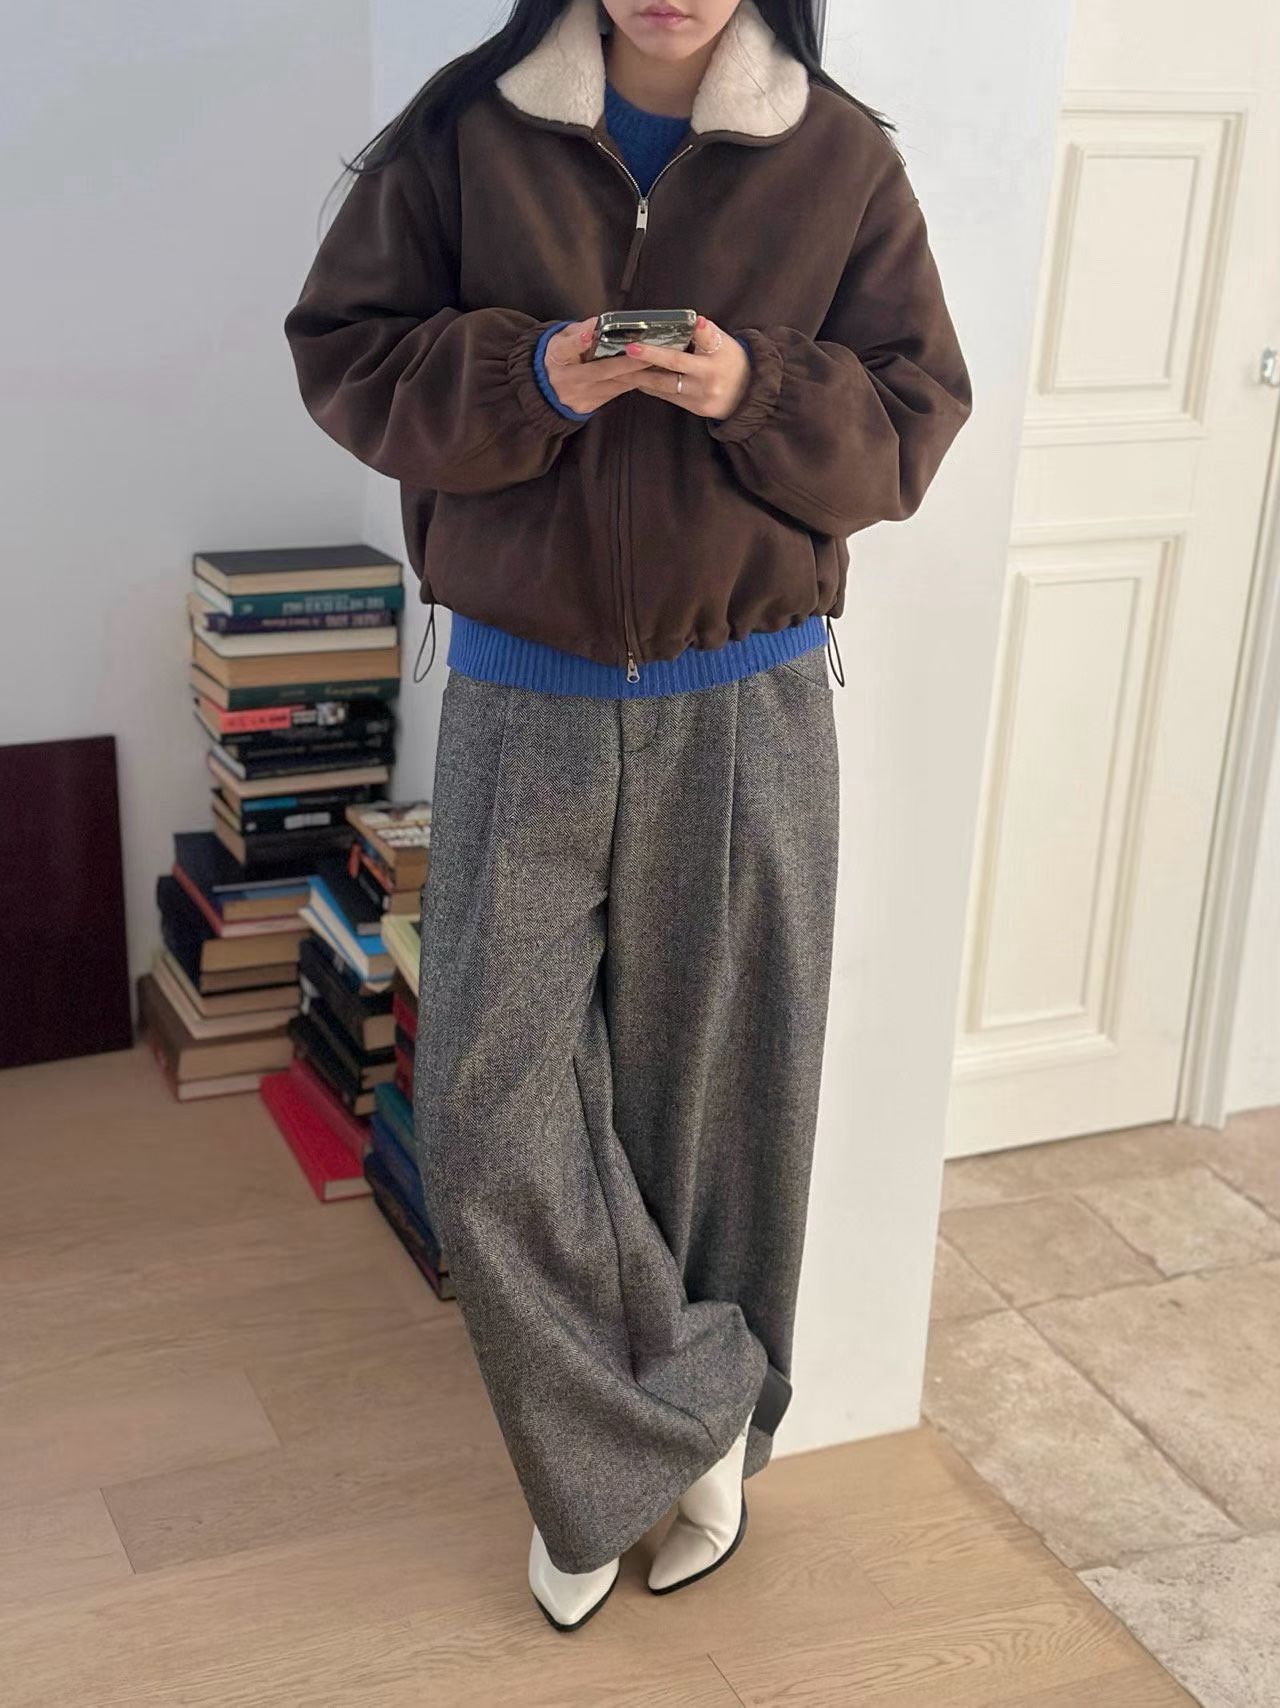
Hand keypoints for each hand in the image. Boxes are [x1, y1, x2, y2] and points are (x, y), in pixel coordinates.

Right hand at [540, 316, 657, 413]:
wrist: (544, 392)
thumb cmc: (557, 359)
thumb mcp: (559, 341)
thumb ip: (576, 333)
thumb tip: (596, 323)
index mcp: (557, 358)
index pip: (567, 348)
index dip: (578, 341)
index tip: (589, 334)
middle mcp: (571, 380)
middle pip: (603, 370)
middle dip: (629, 362)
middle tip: (652, 353)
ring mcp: (582, 396)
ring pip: (615, 384)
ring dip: (639, 375)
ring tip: (661, 365)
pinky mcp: (592, 406)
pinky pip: (617, 392)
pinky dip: (635, 383)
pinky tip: (651, 375)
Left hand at [622, 315, 748, 419]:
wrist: (748, 396)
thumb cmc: (731, 361)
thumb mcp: (724, 342)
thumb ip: (706, 333)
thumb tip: (693, 320)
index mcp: (717, 357)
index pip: (703, 340)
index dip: (695, 329)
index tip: (685, 322)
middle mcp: (708, 378)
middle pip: (675, 364)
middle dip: (648, 356)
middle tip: (627, 349)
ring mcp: (700, 396)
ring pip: (665, 385)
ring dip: (640, 376)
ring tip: (619, 368)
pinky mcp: (695, 409)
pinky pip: (667, 396)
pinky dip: (650, 387)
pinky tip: (634, 380)